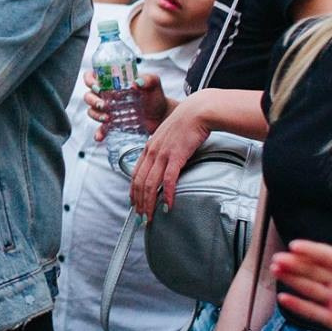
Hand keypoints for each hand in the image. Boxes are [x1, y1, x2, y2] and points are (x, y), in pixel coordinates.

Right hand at [84, 70, 169, 142]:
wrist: (161, 116)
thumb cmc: (155, 96)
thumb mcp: (154, 84)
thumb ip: (148, 79)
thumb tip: (136, 83)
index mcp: (112, 82)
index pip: (92, 77)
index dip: (90, 80)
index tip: (98, 87)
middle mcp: (106, 95)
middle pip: (88, 95)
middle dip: (92, 100)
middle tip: (104, 105)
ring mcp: (108, 111)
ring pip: (91, 111)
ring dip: (96, 114)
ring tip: (107, 118)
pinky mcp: (112, 124)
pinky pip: (100, 128)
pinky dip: (99, 133)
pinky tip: (100, 136)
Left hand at [128, 90, 208, 213]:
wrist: (198, 112)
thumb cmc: (185, 124)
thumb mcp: (167, 137)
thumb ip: (162, 151)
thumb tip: (163, 165)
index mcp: (148, 147)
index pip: (135, 174)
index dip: (133, 192)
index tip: (134, 204)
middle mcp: (152, 152)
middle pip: (140, 182)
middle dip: (139, 203)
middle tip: (141, 218)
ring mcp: (163, 154)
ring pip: (150, 184)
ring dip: (149, 203)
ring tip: (150, 217)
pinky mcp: (177, 156)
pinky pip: (169, 180)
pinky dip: (168, 195)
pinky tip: (168, 205)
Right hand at [270, 212, 331, 330]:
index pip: (325, 255)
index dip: (310, 250)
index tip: (295, 245)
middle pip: (311, 270)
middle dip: (294, 264)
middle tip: (277, 259)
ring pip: (309, 288)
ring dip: (292, 280)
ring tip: (276, 271)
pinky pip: (314, 311)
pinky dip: (299, 305)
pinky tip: (284, 297)